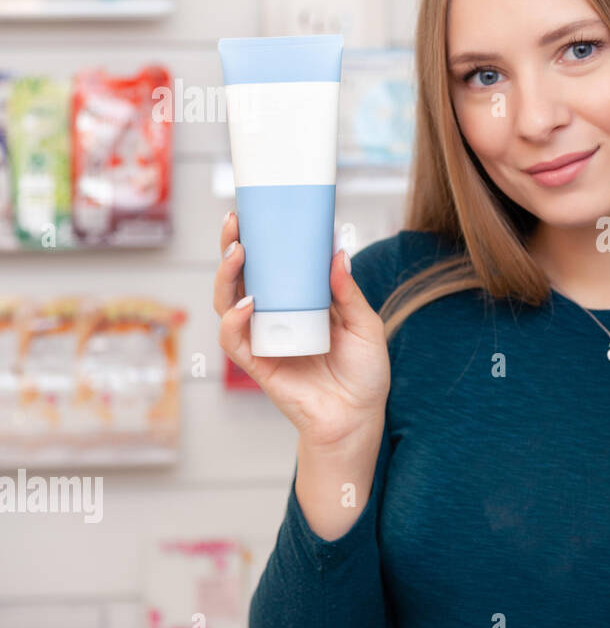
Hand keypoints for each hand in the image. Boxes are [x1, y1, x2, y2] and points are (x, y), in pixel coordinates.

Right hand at [212, 211, 390, 452]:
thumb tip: (337, 251)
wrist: (358, 418)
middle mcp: (274, 317)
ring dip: (227, 276)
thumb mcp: (365, 325)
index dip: (259, 239)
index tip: (255, 210)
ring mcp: (262, 339)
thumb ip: (348, 293)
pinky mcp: (257, 364)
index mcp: (298, 302)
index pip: (270, 265)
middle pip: (240, 277)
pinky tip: (247, 303)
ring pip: (227, 303)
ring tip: (239, 251)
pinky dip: (235, 320)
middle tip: (235, 221)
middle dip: (231, 247)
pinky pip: (235, 340)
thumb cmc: (364, 373)